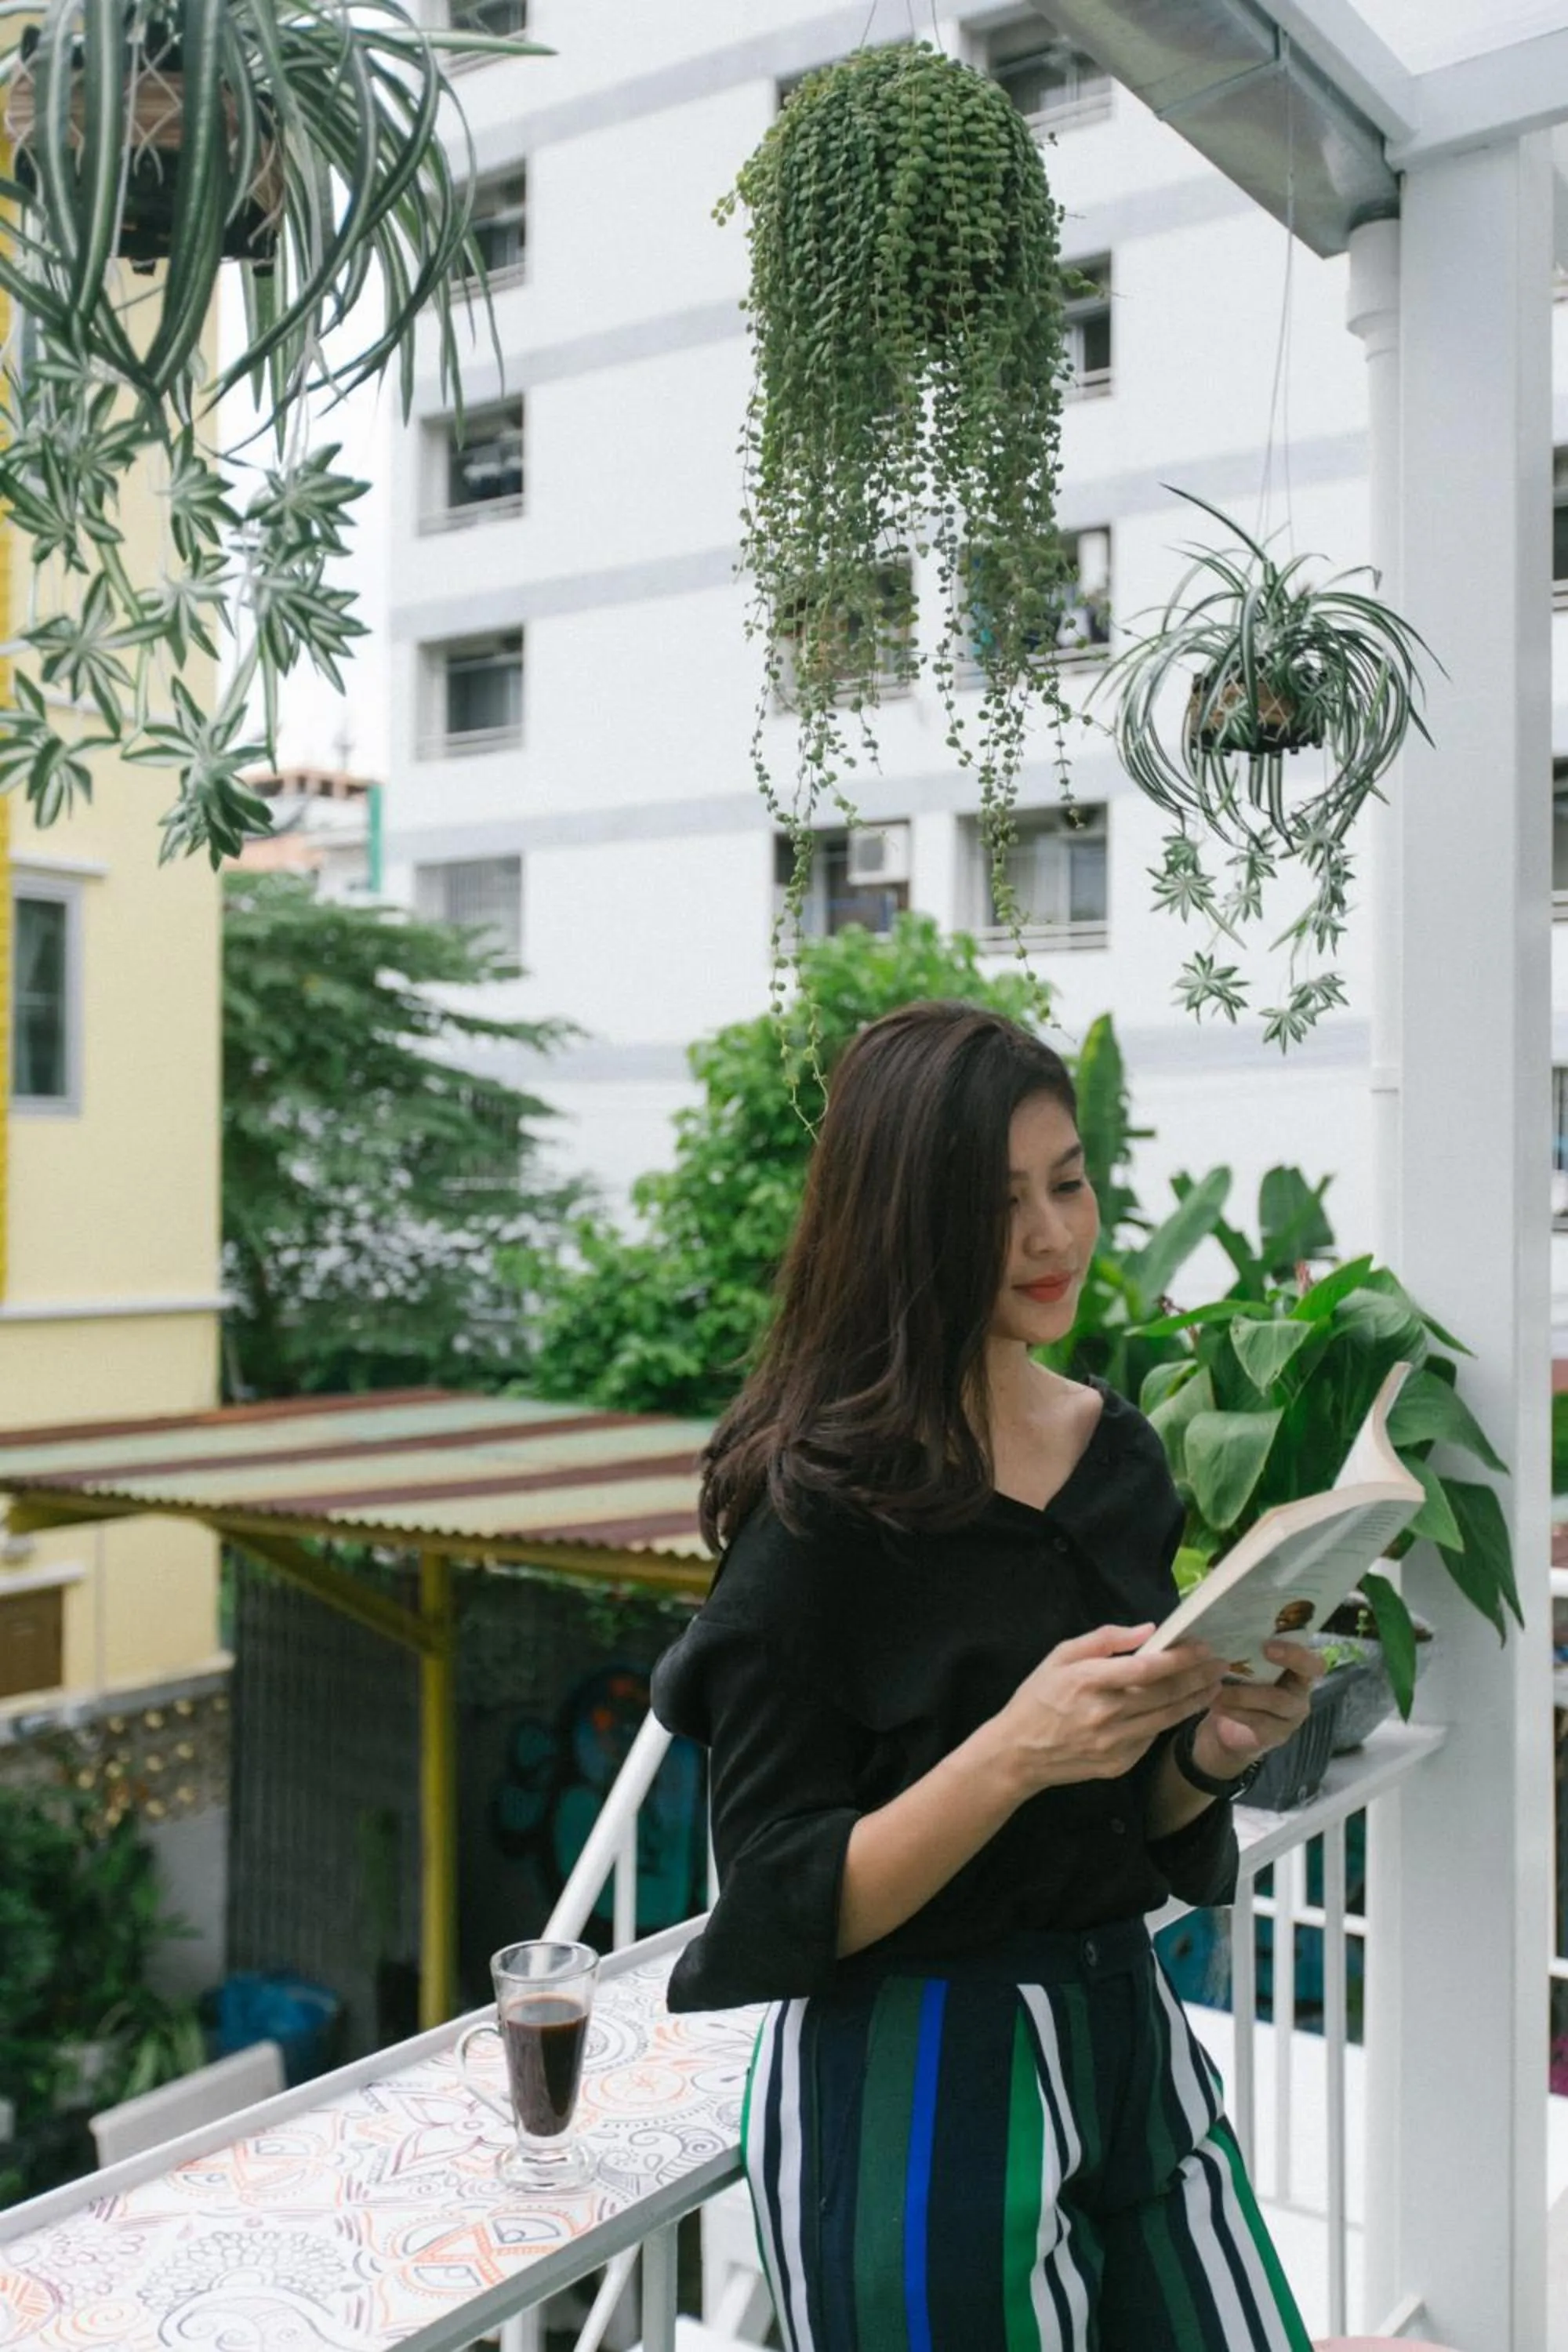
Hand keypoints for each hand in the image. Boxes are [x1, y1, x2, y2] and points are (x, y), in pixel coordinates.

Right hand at [994, 1624, 1225, 1795]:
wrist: (1018, 1753)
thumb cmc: (1038, 1696)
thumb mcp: (1061, 1656)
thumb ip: (1105, 1639)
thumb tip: (1149, 1630)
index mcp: (1090, 1681)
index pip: (1148, 1668)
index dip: (1181, 1657)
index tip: (1202, 1646)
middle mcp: (1106, 1714)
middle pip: (1166, 1694)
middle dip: (1198, 1677)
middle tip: (1220, 1664)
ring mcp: (1115, 1743)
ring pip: (1168, 1719)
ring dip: (1196, 1701)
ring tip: (1214, 1686)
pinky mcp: (1119, 1764)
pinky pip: (1151, 1738)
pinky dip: (1169, 1721)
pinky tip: (1181, 1708)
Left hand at [1191, 1641, 1325, 1778]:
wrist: (1226, 1730)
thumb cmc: (1236, 1687)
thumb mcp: (1242, 1667)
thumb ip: (1244, 1649)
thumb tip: (1223, 1626)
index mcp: (1295, 1668)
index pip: (1312, 1659)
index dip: (1295, 1651)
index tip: (1266, 1645)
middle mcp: (1300, 1690)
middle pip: (1305, 1675)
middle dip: (1280, 1664)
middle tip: (1250, 1656)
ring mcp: (1292, 1715)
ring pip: (1277, 1700)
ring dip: (1245, 1693)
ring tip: (1218, 1688)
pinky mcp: (1277, 1734)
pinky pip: (1260, 1721)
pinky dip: (1236, 1711)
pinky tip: (1216, 1704)